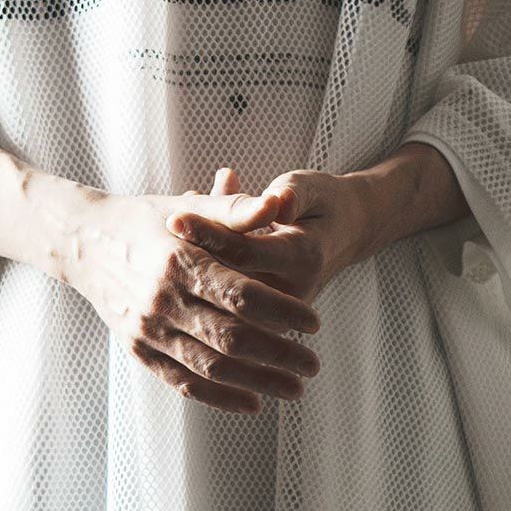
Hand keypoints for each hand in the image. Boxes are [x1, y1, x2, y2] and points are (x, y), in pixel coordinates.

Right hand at [61, 170, 324, 416]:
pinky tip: (252, 402)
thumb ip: (234, 211)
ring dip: (258, 382)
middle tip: (313, 364)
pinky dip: (219, 398)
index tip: (314, 323)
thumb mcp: (188, 208)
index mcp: (179, 261)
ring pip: (211, 367)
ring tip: (294, 388)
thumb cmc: (145, 220)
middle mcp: (162, 300)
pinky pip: (183, 382)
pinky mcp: (138, 350)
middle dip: (279, 355)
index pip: (242, 295)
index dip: (282, 311)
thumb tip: (277, 205)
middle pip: (231, 337)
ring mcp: (148, 330)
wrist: (84, 242)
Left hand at [164, 166, 368, 318]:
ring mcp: (280, 314)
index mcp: (303, 257)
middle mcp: (292, 292)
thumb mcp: (309, 187)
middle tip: (165, 226)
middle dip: (191, 253)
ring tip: (173, 233)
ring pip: (222, 297)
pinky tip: (186, 249)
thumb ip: (291, 194)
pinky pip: (227, 306)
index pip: (244, 251)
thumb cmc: (320, 204)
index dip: (208, 234)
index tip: (174, 217)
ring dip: (192, 268)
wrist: (344, 234)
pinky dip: (203, 278)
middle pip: (226, 281)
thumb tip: (274, 202)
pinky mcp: (268, 322)